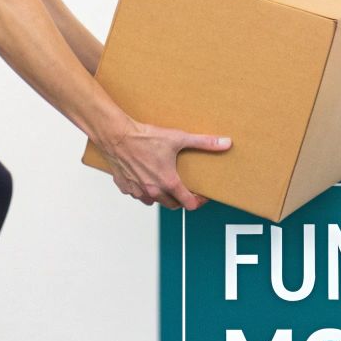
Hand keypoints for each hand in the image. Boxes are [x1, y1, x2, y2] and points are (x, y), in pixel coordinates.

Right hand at [96, 118, 231, 209]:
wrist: (116, 135)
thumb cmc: (143, 138)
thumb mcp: (178, 138)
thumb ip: (204, 143)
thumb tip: (224, 143)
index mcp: (168, 183)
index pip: (189, 204)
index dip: (198, 201)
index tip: (201, 196)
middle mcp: (153, 191)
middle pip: (173, 205)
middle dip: (181, 199)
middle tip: (184, 188)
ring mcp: (138, 190)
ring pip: (153, 202)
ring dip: (161, 196)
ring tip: (164, 182)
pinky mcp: (125, 186)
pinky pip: (136, 194)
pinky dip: (142, 190)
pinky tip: (144, 177)